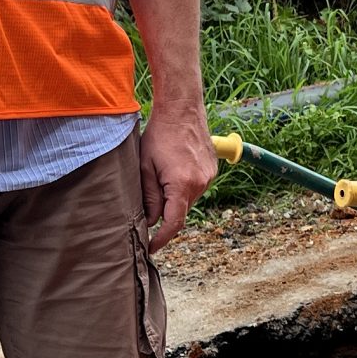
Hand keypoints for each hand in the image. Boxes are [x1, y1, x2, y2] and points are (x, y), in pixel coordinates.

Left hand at [138, 102, 217, 249]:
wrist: (182, 109)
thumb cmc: (159, 135)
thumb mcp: (145, 167)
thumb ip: (149, 197)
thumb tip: (152, 221)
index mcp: (181, 185)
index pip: (173, 224)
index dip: (161, 239)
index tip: (151, 248)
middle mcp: (200, 184)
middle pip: (180, 211)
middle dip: (165, 213)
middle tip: (146, 203)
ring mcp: (209, 177)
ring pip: (188, 199)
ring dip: (174, 197)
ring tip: (160, 175)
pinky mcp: (212, 170)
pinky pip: (196, 187)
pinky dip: (183, 186)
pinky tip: (173, 168)